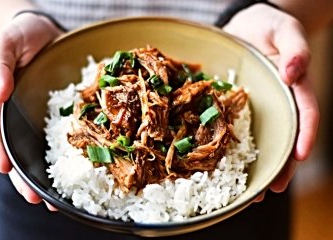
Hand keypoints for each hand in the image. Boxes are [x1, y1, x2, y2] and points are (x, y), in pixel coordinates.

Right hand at [0, 12, 63, 205]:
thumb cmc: (20, 36)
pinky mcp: (62, 113)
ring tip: (57, 199)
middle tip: (37, 200)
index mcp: (1, 102)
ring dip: (49, 175)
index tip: (8, 169)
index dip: (0, 150)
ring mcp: (42, 116)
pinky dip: (71, 155)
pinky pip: (66, 136)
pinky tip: (81, 171)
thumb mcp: (5, 43)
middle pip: (19, 150)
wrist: (45, 31)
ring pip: (42, 150)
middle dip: (26, 177)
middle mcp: (21, 115)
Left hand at [223, 3, 319, 198]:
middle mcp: (278, 101)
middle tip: (274, 188)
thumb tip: (294, 74)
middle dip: (282, 164)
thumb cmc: (269, 26)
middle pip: (284, 136)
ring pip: (262, 139)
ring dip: (258, 165)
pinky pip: (236, 127)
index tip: (300, 156)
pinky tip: (225, 164)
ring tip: (251, 190)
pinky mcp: (237, 105)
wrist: (245, 26)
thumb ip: (295, 49)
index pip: (306, 113)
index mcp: (295, 86)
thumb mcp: (286, 31)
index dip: (305, 135)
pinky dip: (233, 147)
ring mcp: (258, 106)